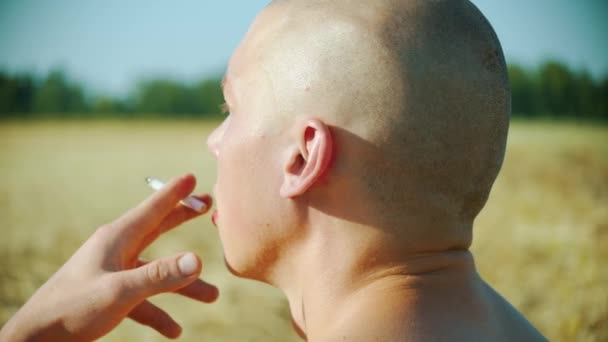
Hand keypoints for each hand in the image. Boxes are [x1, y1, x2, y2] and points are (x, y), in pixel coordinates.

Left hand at [0, 174, 216, 340]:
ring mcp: (115, 273)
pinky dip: (161, 313)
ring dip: (184, 285)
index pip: (152, 209)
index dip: (174, 192)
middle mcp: (118, 250)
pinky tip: (174, 330)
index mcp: (117, 239)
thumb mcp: (119, 291)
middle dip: (182, 218)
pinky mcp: (112, 295)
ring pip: (158, 273)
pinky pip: (144, 301)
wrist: (37, 338)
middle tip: (205, 204)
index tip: (192, 177)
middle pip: (158, 229)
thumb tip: (198, 260)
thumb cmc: (72, 308)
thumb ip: (160, 276)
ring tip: (212, 296)